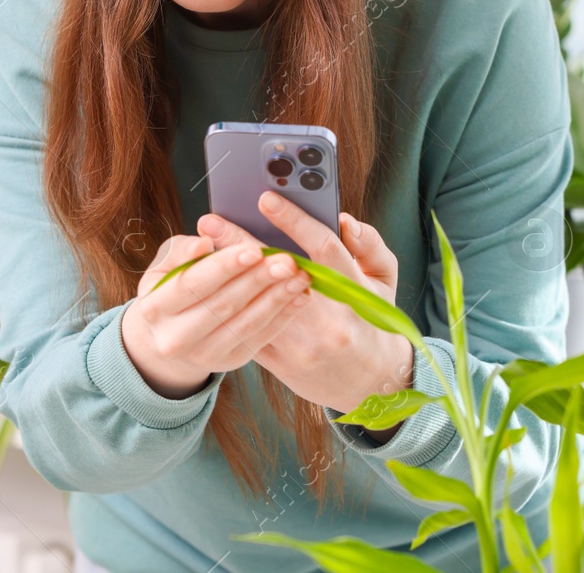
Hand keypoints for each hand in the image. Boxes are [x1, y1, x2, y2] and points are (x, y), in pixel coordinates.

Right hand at [120, 229, 311, 398]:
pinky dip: (283, 315)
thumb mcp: (165, 265)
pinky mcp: (231, 362)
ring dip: (278, 298)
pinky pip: (261, 337)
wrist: (170, 335)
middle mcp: (175, 339)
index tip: (254, 250)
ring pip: (246, 324)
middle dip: (259, 281)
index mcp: (154, 309)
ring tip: (301, 275)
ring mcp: (204, 355)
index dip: (225, 267)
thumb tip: (204, 244)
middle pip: (224, 305)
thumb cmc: (172, 286)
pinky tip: (300, 294)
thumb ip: (182, 251)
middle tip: (288, 260)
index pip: (192, 284)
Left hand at [199, 192, 414, 426]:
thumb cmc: (372, 322)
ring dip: (224, 277)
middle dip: (240, 244)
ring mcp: (300, 344)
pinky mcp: (280, 362)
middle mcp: (326, 319)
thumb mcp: (384, 281)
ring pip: (254, 305)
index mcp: (354, 292)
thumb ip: (370, 246)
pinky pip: (246, 330)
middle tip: (211, 221)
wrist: (370, 384)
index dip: (293, 221)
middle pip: (276, 275)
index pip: (323, 248)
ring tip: (199, 250)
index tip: (265, 199)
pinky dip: (226, 307)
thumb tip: (344, 221)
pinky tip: (206, 288)